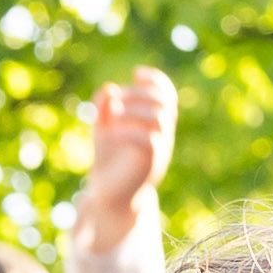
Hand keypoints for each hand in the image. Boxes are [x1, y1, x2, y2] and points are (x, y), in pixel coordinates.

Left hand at [76, 72, 176, 249]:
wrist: (110, 197)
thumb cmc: (109, 163)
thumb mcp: (103, 129)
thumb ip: (104, 108)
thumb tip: (109, 89)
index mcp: (155, 125)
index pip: (168, 96)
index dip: (157, 80)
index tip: (136, 74)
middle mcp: (163, 136)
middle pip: (163, 103)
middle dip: (138, 94)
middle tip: (116, 101)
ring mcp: (159, 151)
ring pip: (158, 118)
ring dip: (133, 109)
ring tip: (113, 116)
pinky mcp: (150, 165)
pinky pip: (148, 140)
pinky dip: (127, 131)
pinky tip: (111, 134)